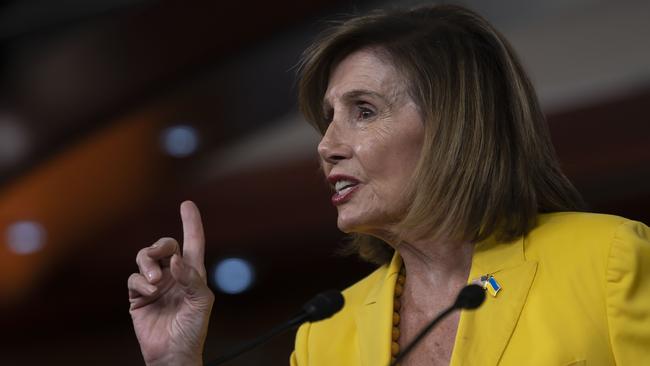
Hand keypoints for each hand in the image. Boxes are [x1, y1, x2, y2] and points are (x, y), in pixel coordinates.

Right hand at [128, 201, 213, 365]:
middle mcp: (173, 275)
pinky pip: (134, 278)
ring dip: (148, 263)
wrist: (173, 353)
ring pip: (145, 258)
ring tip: (154, 281)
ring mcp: (155, 284)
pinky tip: (149, 291)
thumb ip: (192, 278)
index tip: (187, 204)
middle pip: (164, 245)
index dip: (191, 223)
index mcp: (192, 273)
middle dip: (160, 244)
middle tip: (160, 253)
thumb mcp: (202, 301)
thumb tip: (175, 259)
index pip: (193, 242)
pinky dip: (140, 281)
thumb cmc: (193, 329)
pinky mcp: (139, 296)